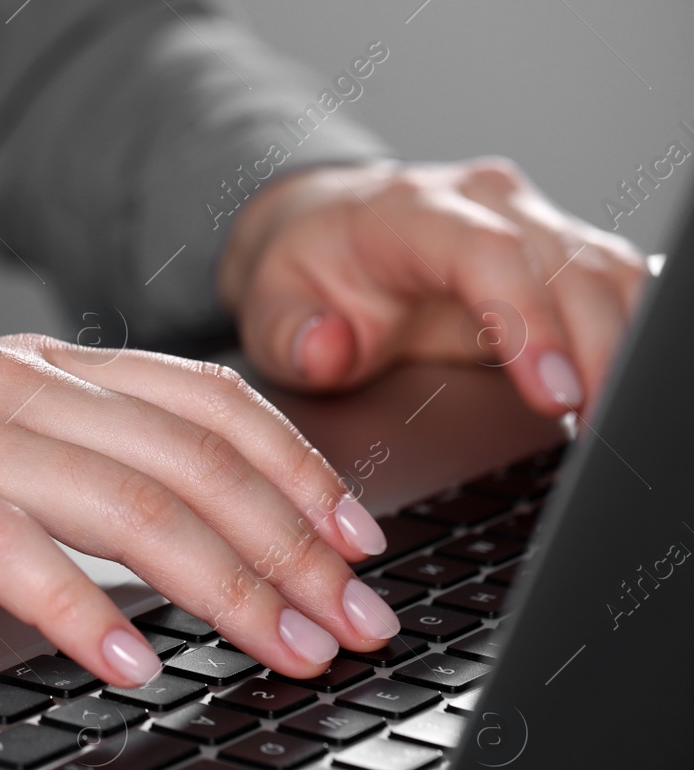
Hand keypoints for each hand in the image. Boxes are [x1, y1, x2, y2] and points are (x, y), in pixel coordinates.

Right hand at [0, 336, 402, 687]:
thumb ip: (43, 469)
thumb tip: (150, 537)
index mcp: (28, 370)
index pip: (203, 403)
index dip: (297, 470)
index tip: (358, 543)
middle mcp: (4, 384)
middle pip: (190, 458)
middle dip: (292, 545)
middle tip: (356, 622)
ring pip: (124, 500)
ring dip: (223, 582)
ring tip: (286, 649)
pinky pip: (8, 548)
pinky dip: (82, 608)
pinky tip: (134, 663)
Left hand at [218, 158, 647, 414]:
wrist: (320, 231)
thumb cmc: (306, 274)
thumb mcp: (269, 308)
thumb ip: (289, 336)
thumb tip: (328, 350)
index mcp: (413, 213)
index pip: (491, 256)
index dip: (531, 323)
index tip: (553, 394)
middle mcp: (486, 204)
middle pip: (572, 267)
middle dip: (599, 354)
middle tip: (598, 435)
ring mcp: (532, 222)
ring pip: (611, 274)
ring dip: (626, 350)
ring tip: (612, 431)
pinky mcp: (559, 254)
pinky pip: (616, 289)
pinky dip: (630, 340)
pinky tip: (621, 396)